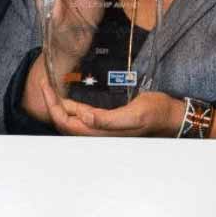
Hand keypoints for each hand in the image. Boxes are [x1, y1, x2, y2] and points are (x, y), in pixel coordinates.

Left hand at [51, 90, 184, 137]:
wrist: (171, 117)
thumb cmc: (156, 114)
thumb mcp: (135, 115)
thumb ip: (109, 120)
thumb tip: (84, 118)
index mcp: (101, 133)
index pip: (66, 123)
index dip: (53, 106)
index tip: (46, 86)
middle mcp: (97, 132)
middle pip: (65, 122)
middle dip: (51, 104)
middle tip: (44, 82)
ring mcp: (101, 127)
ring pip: (72, 119)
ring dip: (59, 104)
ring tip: (50, 86)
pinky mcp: (106, 120)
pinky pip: (81, 115)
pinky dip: (70, 106)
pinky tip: (66, 96)